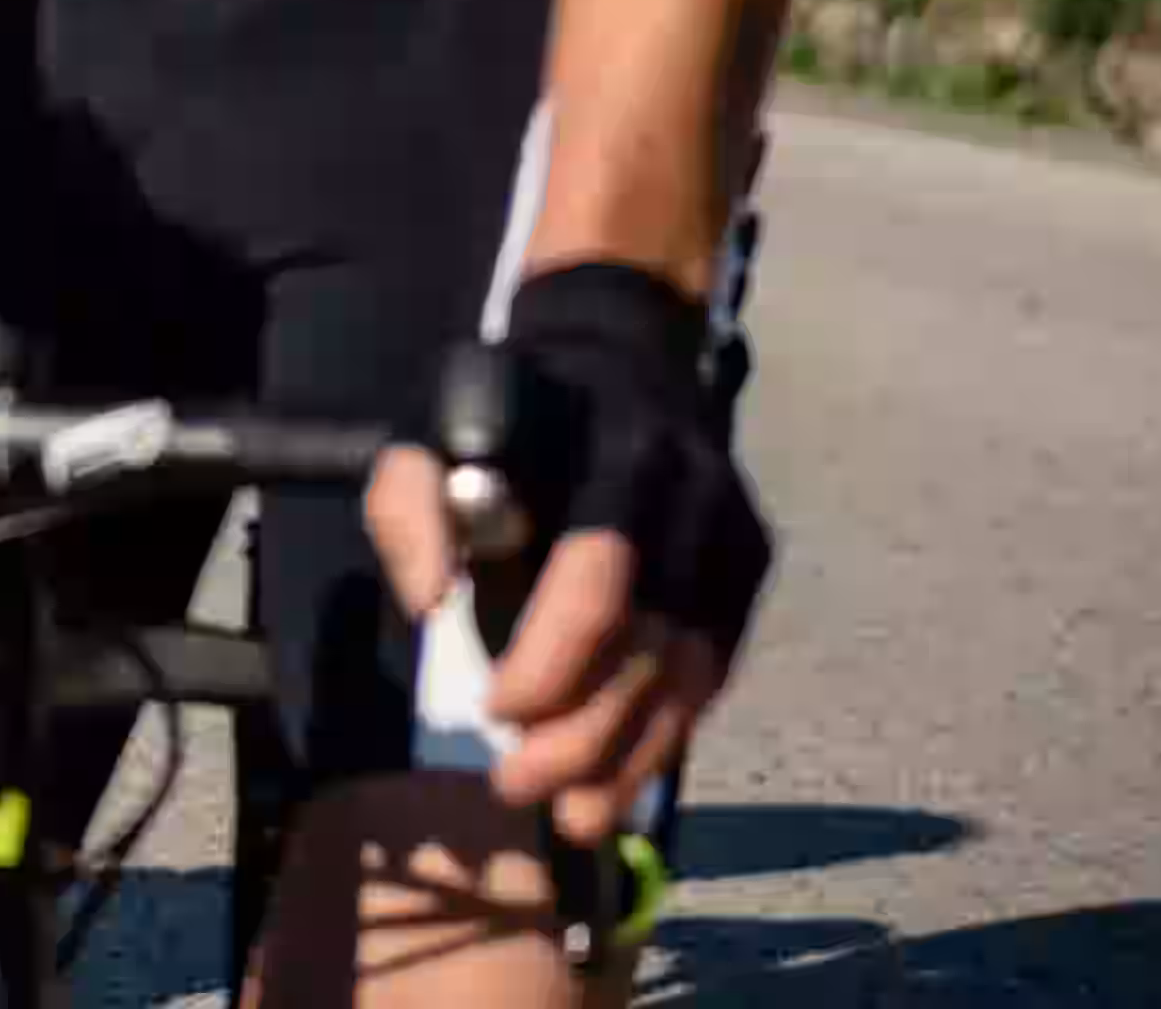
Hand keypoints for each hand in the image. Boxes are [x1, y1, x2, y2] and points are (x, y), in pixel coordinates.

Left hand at [367, 263, 771, 842]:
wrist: (617, 347)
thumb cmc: (506, 400)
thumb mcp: (430, 423)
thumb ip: (411, 504)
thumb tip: (428, 602)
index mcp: (614, 451)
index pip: (599, 572)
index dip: (553, 655)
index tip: (494, 708)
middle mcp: (693, 493)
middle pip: (653, 639)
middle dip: (587, 730)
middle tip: (519, 786)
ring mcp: (734, 532)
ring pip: (694, 669)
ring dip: (633, 754)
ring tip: (573, 813)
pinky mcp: (749, 566)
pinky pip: (715, 666)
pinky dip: (669, 726)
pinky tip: (620, 773)